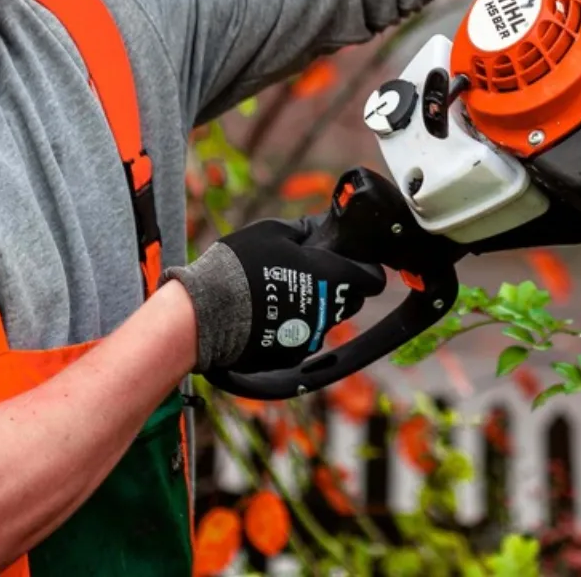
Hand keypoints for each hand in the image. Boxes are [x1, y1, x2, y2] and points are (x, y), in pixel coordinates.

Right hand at [164, 214, 386, 374]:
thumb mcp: (273, 231)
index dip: (366, 269)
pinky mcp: (292, 353)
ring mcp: (311, 335)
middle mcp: (328, 310)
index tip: (355, 263)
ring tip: (286, 292)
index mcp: (331, 277)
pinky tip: (272, 313)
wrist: (207, 314)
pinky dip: (295, 324)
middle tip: (315, 272)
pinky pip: (304, 335)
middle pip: (352, 299)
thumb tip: (318, 228)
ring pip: (327, 318)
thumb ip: (304, 230)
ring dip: (317, 305)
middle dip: (341, 286)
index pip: (372, 279)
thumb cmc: (240, 266)